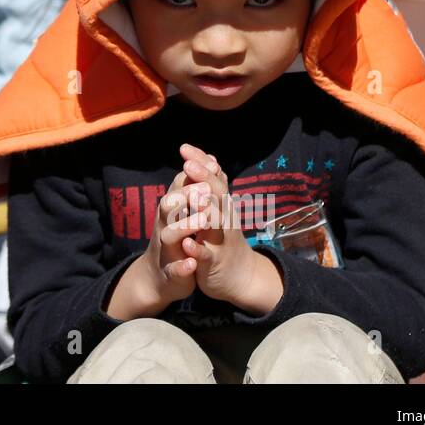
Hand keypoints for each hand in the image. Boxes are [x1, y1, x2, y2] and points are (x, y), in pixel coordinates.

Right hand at [106, 170, 207, 319]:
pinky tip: (192, 263)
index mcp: (173, 211)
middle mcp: (165, 226)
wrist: (160, 277)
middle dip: (186, 195)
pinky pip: (174, 269)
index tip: (213, 164)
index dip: (193, 174)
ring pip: (169, 235)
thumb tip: (211, 159)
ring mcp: (167, 249)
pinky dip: (183, 266)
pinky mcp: (171, 271)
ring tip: (203, 220)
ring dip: (185, 227)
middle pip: (169, 205)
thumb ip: (198, 188)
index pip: (179, 186)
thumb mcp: (189, 212)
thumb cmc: (179, 238)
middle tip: (206, 190)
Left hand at [176, 144, 283, 315]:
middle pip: (216, 195)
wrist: (240, 276)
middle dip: (204, 179)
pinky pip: (206, 255)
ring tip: (195, 199)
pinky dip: (197, 249)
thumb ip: (213, 186)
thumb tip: (211, 158)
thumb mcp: (219, 210)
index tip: (185, 148)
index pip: (212, 179)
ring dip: (205, 211)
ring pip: (214, 224)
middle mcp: (223, 219)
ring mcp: (220, 241)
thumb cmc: (223, 238)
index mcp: (221, 205)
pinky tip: (187, 244)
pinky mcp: (213, 263)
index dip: (200, 164)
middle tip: (189, 163)